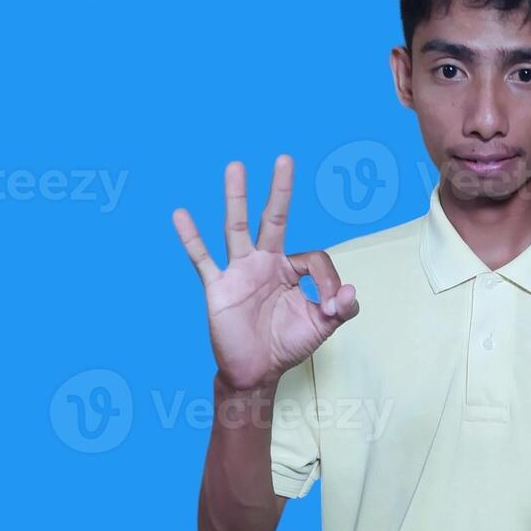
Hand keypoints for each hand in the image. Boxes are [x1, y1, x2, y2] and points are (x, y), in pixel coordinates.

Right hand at [172, 155, 359, 391]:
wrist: (255, 372)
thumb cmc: (286, 345)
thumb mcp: (321, 328)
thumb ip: (341, 310)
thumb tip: (349, 292)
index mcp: (290, 269)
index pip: (313, 258)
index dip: (328, 280)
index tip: (331, 305)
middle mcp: (264, 262)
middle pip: (273, 219)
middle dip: (279, 191)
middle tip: (285, 158)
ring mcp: (239, 271)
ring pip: (237, 228)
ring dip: (237, 198)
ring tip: (235, 166)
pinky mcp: (218, 287)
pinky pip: (202, 259)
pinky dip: (191, 238)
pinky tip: (181, 215)